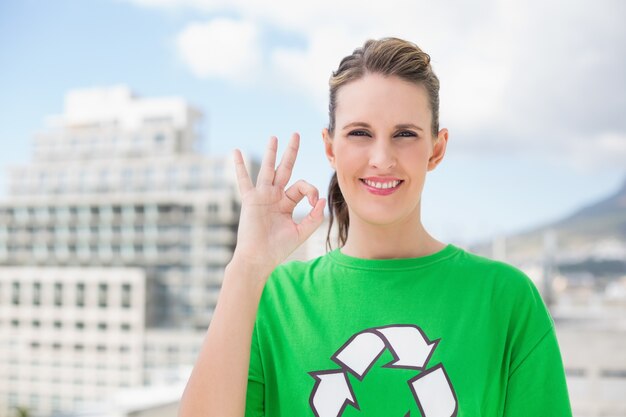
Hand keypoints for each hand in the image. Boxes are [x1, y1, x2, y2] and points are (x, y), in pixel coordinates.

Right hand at [230, 133, 325, 275]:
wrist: (259, 258)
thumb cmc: (278, 248)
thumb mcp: (301, 232)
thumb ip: (313, 217)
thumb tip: (321, 199)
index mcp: (287, 203)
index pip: (301, 186)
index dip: (310, 190)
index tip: (313, 203)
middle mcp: (275, 196)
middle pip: (285, 169)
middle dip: (291, 152)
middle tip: (296, 135)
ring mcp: (262, 196)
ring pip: (268, 170)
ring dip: (271, 153)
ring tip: (274, 138)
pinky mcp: (250, 200)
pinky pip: (243, 180)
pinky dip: (239, 167)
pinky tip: (235, 152)